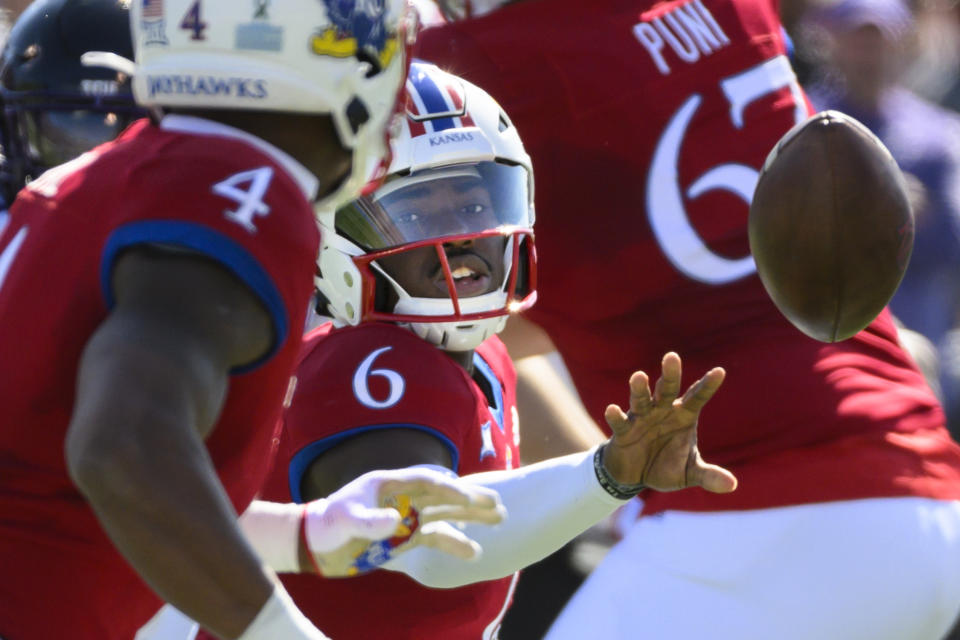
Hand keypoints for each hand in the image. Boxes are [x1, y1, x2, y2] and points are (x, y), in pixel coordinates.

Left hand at [303, 467, 505, 576]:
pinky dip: (455, 542)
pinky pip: (436, 537)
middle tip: (498, 503)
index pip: (426, 480)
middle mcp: (403, 497)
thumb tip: (398, 522)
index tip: (468, 496)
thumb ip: (371, 520)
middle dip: (471, 498)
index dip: (448, 486)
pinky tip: (474, 551)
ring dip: (470, 516)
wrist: (315, 545)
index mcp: (390, 484)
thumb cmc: (328, 524)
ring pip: (445, 514)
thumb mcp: (346, 519)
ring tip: (498, 519)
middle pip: (443, 494)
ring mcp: (407, 517)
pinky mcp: (406, 538)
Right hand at [601, 352, 736, 493]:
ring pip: (641, 399)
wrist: (635, 476)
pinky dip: (616, 415)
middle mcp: (663, 411)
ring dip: (640, 388)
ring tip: (639, 376)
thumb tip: (732, 485)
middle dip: (669, 374)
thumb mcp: (690, 473)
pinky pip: (619, 422)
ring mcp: (642, 418)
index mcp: (684, 416)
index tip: (720, 371)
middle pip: (667, 389)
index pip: (697, 398)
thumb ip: (708, 476)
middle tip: (671, 356)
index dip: (707, 385)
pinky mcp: (623, 431)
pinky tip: (612, 409)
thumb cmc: (666, 466)